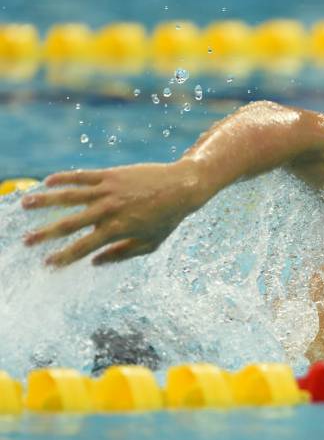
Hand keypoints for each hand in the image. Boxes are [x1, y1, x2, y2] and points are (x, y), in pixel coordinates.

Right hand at [21, 160, 206, 266]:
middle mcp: (110, 210)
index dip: (64, 257)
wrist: (182, 187)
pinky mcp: (111, 175)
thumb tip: (94, 262)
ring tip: (25, 204)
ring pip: (70, 196)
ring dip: (45, 200)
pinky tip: (47, 181)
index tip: (47, 264)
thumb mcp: (150, 243)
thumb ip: (121, 254)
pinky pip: (83, 176)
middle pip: (70, 223)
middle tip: (26, 242)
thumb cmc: (167, 219)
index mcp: (118, 229)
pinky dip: (64, 178)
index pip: (84, 247)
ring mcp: (109, 191)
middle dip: (46, 234)